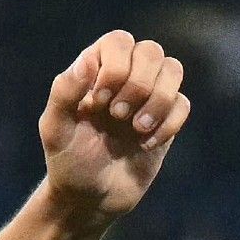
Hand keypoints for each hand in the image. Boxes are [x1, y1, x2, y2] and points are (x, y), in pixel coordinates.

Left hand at [37, 30, 189, 227]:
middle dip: (138, 84)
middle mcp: (124, 77)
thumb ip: (64, 93)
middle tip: (117, 116)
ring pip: (173, 70)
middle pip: (151, 51)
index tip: (98, 102)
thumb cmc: (68, 160)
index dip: (115, 66)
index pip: (118, 41)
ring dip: (158, 99)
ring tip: (135, 129)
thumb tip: (87, 60)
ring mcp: (147, 98)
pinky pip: (183, 104)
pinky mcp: (165, 120)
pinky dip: (168, 123)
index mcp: (94, 70)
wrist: (89, 198)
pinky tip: (145, 144)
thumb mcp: (56, 129)